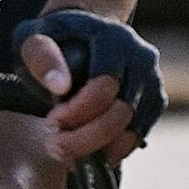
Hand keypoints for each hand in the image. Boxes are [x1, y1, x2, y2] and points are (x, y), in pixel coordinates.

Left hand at [15, 9, 163, 162]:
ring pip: (133, 129)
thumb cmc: (52, 40)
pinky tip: (86, 151)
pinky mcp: (154, 101)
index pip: (105, 84)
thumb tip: (61, 86)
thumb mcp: (34, 39)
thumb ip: (42, 58)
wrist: (79, 37)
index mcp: (114, 38)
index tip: (51, 122)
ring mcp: (152, 80)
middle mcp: (141, 56)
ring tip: (67, 152)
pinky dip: (112, 150)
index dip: (77, 111)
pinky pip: (138, 135)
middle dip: (86, 137)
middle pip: (123, 111)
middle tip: (54, 145)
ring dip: (99, 149)